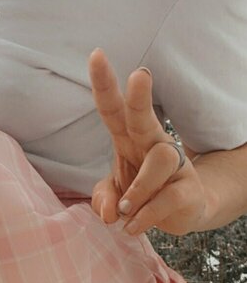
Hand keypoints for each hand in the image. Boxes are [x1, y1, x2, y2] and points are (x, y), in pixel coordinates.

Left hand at [89, 48, 208, 235]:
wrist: (182, 211)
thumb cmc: (142, 192)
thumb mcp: (115, 194)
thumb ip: (103, 199)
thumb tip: (108, 213)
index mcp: (128, 138)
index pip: (113, 108)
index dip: (104, 83)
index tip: (96, 55)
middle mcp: (152, 144)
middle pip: (144, 116)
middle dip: (140, 96)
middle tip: (140, 74)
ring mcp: (173, 165)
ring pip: (158, 162)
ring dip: (137, 190)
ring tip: (125, 212)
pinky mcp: (187, 189)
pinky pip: (166, 197)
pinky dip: (145, 215)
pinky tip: (132, 227)